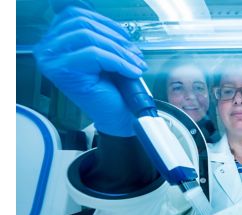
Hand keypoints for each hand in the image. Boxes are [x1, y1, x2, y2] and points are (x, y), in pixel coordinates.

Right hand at [34, 6, 147, 136]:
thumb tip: (119, 28)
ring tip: (136, 63)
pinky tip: (133, 72)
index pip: (77, 14)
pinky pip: (95, 55)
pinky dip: (120, 62)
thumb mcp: (105, 53)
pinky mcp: (65, 72)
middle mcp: (48, 49)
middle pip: (83, 23)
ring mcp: (53, 60)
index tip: (126, 38)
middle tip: (135, 53)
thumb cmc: (109, 88)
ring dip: (119, 50)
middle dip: (115, 37)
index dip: (106, 23)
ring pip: (89, 37)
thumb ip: (103, 35)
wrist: (113, 116)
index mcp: (55, 40)